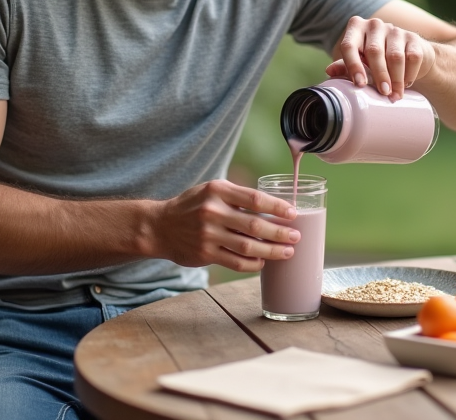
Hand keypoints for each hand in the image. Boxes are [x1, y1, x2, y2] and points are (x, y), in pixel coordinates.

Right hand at [150, 180, 299, 271]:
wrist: (159, 226)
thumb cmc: (192, 206)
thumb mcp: (211, 190)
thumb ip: (236, 195)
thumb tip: (273, 205)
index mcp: (217, 190)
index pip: (254, 198)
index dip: (277, 207)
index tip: (293, 213)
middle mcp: (213, 211)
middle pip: (254, 224)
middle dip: (279, 232)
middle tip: (296, 236)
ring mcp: (208, 234)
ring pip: (248, 246)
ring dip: (271, 250)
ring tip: (287, 252)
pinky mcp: (205, 253)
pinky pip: (235, 262)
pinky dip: (252, 263)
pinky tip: (263, 262)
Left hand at [326, 15, 435, 100]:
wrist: (406, 55)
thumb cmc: (375, 60)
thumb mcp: (358, 62)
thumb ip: (344, 66)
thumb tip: (329, 72)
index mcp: (356, 28)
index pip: (349, 46)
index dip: (353, 66)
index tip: (360, 85)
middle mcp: (374, 25)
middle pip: (374, 52)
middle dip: (379, 76)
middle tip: (383, 94)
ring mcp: (395, 29)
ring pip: (395, 56)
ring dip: (396, 79)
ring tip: (395, 95)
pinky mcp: (413, 37)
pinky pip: (412, 57)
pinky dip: (409, 74)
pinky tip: (406, 83)